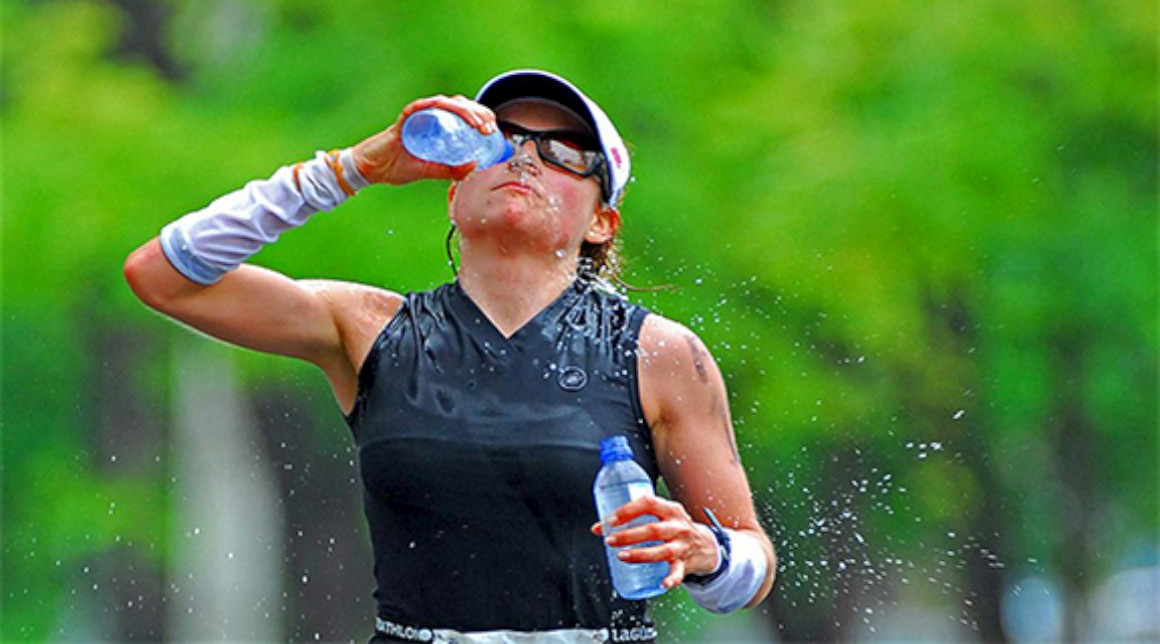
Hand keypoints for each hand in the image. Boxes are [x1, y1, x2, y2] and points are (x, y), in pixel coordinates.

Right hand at [351, 94, 498, 185]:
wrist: (372, 169)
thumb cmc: (397, 167)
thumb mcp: (431, 171)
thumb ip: (452, 169)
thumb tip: (474, 166)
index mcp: (437, 128)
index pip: (463, 116)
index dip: (480, 118)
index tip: (492, 129)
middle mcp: (430, 118)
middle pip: (458, 106)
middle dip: (478, 113)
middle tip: (489, 127)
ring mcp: (418, 116)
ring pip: (445, 104)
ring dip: (464, 110)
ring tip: (477, 123)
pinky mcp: (405, 118)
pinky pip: (421, 106)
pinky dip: (436, 106)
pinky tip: (448, 109)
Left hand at [590, 496, 720, 588]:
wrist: (705, 544)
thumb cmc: (674, 527)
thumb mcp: (661, 515)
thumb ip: (635, 517)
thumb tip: (600, 527)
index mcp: (670, 509)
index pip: (649, 504)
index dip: (629, 510)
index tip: (612, 520)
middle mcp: (677, 526)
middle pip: (653, 530)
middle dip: (629, 535)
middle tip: (610, 540)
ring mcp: (682, 545)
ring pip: (662, 551)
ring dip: (641, 554)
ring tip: (622, 556)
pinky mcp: (685, 563)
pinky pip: (678, 572)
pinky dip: (671, 579)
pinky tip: (663, 584)